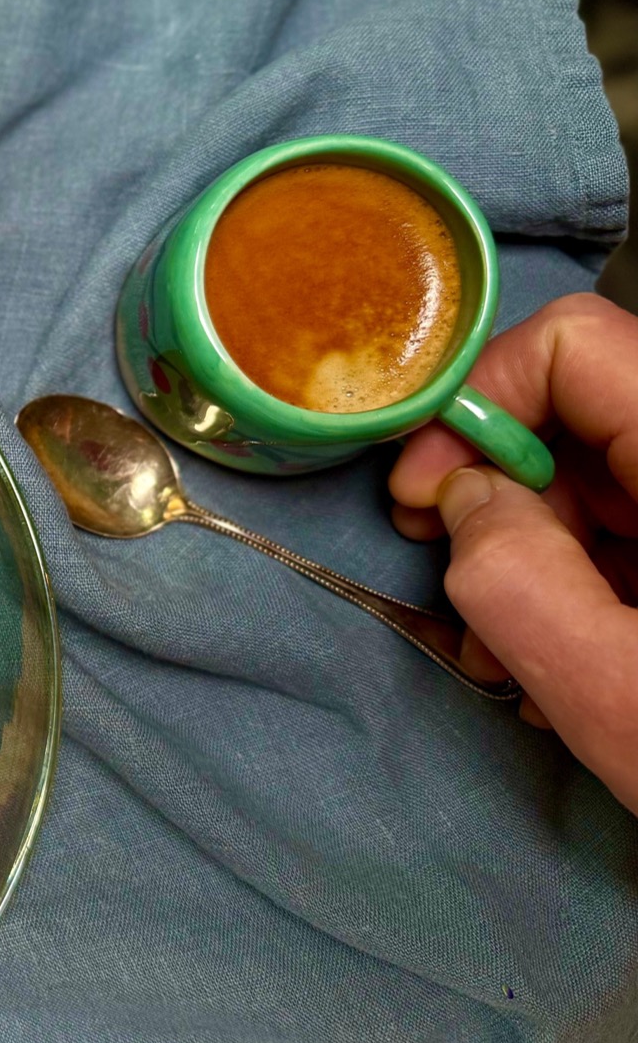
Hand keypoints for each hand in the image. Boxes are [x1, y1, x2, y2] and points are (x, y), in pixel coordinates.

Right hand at [389, 293, 637, 812]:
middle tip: (453, 588)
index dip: (479, 405)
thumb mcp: (620, 695)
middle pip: (582, 414)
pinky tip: (566, 664)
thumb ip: (513, 578)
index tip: (425, 497)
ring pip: (605, 478)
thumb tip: (462, 501)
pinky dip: (585, 583)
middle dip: (496, 496)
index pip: (571, 347)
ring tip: (507, 659)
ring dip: (531, 555)